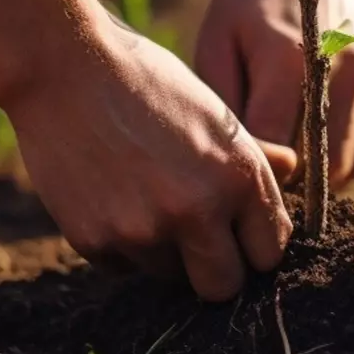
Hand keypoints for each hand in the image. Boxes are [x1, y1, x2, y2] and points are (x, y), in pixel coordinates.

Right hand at [5, 19, 296, 300]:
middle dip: (215, 269)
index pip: (268, 252)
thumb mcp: (212, 110)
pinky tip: (109, 194)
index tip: (238, 235)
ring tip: (142, 196)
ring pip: (169, 276)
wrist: (62, 67)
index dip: (253, 246)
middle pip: (224, 287)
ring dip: (163, 251)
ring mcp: (144, 231)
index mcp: (238, 177)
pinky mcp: (96, 242)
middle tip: (196, 241)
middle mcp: (197, 211)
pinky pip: (122, 266)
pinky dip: (120, 243)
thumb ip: (254, 153)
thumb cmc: (146, 81)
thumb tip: (291, 169)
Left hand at [195, 0, 353, 187]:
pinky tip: (314, 141)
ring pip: (346, 170)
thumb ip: (228, 112)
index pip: (277, 155)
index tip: (235, 166)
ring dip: (316, 176)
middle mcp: (342, 71)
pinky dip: (343, 163)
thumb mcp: (215, 51)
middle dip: (286, 180)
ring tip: (286, 150)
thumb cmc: (242, 10)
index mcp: (290, 62)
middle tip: (260, 162)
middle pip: (316, 171)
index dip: (254, 171)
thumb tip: (251, 170)